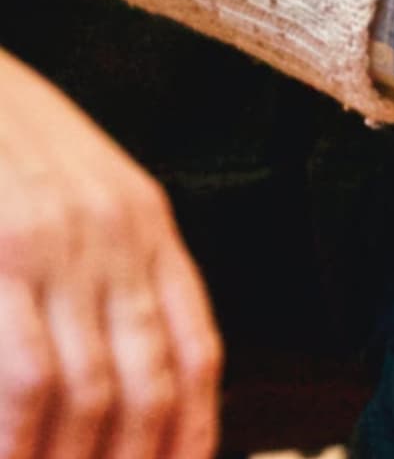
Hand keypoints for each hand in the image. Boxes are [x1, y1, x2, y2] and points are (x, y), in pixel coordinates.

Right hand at [0, 50, 220, 458]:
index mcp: (150, 226)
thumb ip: (115, 266)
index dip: (197, 428)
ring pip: (96, 389)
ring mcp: (65, 250)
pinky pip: (29, 373)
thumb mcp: (89, 193)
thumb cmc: (16, 143)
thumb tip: (126, 359)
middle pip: (153, 381)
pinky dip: (23, 437)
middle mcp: (123, 240)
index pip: (196, 348)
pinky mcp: (7, 255)